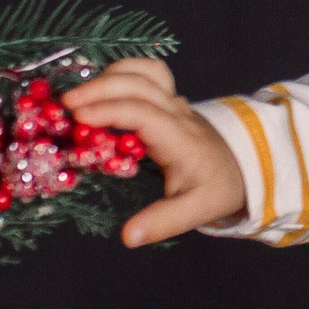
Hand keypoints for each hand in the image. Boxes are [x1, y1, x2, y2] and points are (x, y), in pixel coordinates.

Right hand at [62, 58, 247, 244]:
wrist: (244, 166)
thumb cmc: (217, 187)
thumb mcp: (196, 211)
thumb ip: (162, 222)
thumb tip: (128, 237)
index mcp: (180, 139)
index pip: (144, 113)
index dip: (111, 111)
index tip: (79, 118)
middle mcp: (177, 113)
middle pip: (140, 84)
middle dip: (100, 88)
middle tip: (65, 105)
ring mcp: (175, 101)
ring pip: (145, 71)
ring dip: (110, 76)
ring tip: (79, 95)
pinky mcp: (170, 98)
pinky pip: (148, 72)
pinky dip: (122, 72)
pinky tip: (101, 86)